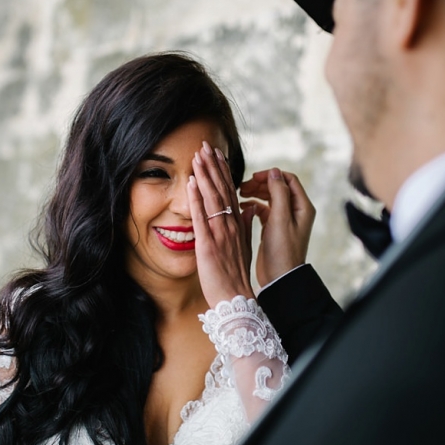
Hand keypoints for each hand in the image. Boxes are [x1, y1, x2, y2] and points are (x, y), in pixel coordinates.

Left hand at [188, 142, 254, 307]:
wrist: (236, 299)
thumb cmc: (237, 276)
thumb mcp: (246, 247)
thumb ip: (247, 226)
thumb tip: (250, 209)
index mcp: (238, 225)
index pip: (231, 192)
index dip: (224, 172)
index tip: (218, 154)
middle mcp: (231, 225)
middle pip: (222, 189)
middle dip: (214, 166)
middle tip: (206, 145)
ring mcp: (220, 233)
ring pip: (213, 198)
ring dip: (206, 174)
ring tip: (199, 155)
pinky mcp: (208, 244)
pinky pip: (201, 217)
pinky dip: (197, 198)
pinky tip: (193, 182)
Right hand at [239, 168, 314, 287]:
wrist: (279, 277)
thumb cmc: (282, 250)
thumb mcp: (280, 218)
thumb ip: (278, 193)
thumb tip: (274, 172)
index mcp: (302, 207)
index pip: (288, 180)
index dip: (271, 176)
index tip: (253, 178)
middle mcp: (295, 211)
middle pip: (277, 187)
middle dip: (260, 184)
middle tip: (243, 187)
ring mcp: (284, 220)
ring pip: (269, 198)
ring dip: (256, 194)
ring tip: (240, 195)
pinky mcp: (274, 228)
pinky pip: (264, 210)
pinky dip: (254, 206)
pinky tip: (242, 207)